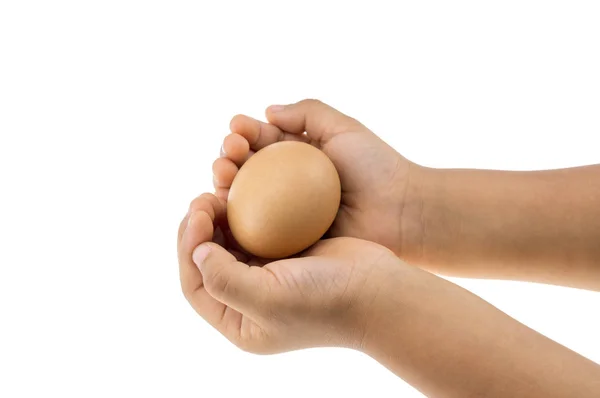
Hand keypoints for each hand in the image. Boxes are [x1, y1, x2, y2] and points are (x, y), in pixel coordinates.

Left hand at [177, 192, 397, 353]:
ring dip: (221, 216)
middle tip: (204, 197)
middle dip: (200, 228)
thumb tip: (196, 252)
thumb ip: (222, 280)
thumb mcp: (267, 299)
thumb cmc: (325, 301)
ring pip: (231, 242)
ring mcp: (270, 276)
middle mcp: (250, 300)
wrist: (379, 291)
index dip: (186, 249)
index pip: (196, 286)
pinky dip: (249, 210)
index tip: (196, 215)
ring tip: (219, 190)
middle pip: (209, 261)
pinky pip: (258, 229)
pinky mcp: (289, 255)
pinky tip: (249, 188)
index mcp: (240, 322)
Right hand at [212, 99, 423, 258]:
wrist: (402, 213)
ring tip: (222, 172)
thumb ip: (308, 112)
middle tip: (230, 151)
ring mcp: (286, 213)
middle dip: (229, 154)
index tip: (237, 127)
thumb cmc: (377, 168)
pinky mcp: (288, 240)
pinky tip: (226, 206)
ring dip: (226, 182)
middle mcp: (287, 183)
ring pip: (246, 197)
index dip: (245, 132)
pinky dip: (238, 218)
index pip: (262, 140)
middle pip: (247, 167)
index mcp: (298, 155)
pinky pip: (258, 228)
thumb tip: (268, 110)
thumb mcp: (344, 129)